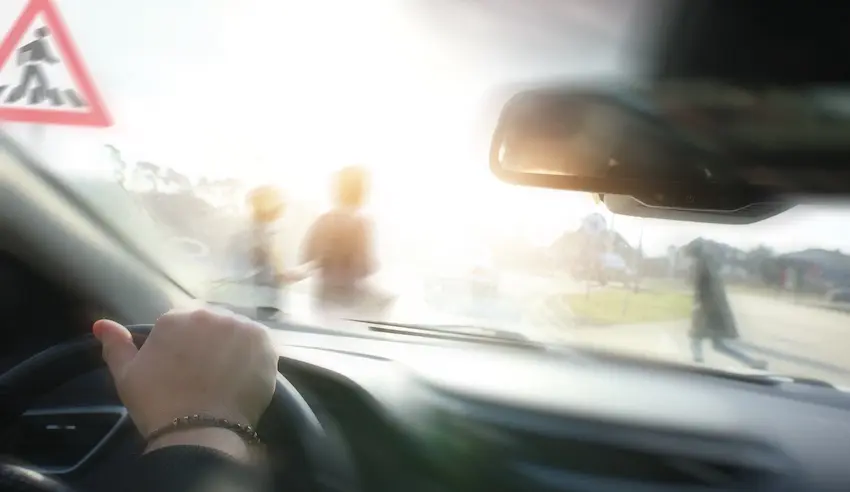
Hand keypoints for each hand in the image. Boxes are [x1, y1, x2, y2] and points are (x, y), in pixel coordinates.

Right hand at [93, 308, 277, 454]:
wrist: (199, 431)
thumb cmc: (158, 403)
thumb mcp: (127, 375)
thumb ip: (116, 345)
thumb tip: (101, 324)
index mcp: (177, 317)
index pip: (184, 320)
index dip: (186, 343)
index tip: (185, 365)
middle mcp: (211, 314)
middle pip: (212, 322)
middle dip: (209, 340)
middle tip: (205, 371)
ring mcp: (241, 327)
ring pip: (236, 330)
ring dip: (232, 345)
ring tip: (225, 375)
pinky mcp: (264, 343)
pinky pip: (258, 342)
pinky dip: (252, 355)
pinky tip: (242, 374)